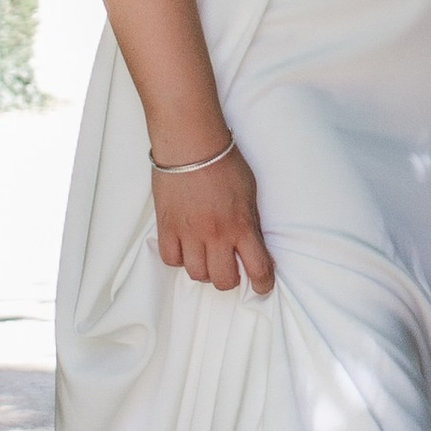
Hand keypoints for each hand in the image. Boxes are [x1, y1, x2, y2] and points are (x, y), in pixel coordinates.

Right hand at [154, 141, 274, 293]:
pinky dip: (179, 258)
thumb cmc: (224, 162)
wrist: (191, 145)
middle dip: (230, 279)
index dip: (263, 284)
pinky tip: (185, 247)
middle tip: (230, 268)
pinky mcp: (167, 227)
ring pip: (197, 274)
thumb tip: (253, 244)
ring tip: (206, 256)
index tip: (262, 286)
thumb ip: (251, 222)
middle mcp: (216, 235)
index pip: (258, 269)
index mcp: (242, 226)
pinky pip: (171, 259)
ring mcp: (189, 233)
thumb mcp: (250, 193)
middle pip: (223, 280)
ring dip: (204, 270)